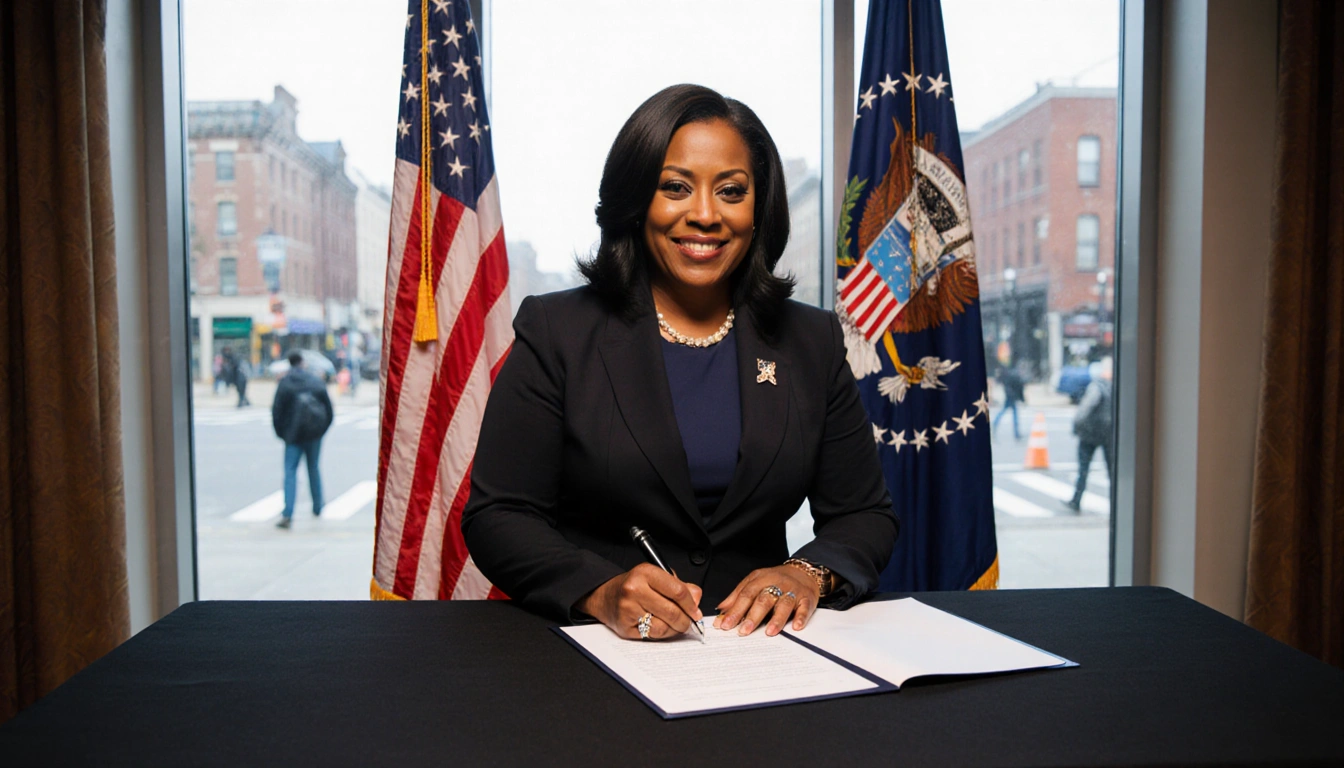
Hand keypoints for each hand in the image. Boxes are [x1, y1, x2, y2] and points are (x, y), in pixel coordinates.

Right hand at [578, 564, 703, 639]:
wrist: (605, 596)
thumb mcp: (656, 577)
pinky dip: (662, 633)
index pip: (677, 591)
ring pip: (664, 626)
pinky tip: (660, 626)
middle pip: (672, 611)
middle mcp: (635, 589)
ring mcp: (628, 609)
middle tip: (689, 621)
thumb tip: (696, 599)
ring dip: (674, 629)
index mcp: (645, 573)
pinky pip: (653, 635)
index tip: (696, 612)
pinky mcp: (625, 626)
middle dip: (685, 620)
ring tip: (673, 623)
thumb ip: (679, 586)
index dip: (691, 604)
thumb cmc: (634, 586)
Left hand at [714, 565, 819, 636]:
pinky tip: (795, 626)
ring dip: (776, 619)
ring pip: (784, 604)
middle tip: (743, 631)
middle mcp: (776, 584)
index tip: (725, 624)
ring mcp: (792, 591)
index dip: (735, 610)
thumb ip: (738, 596)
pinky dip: (801, 617)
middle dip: (752, 616)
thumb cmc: (776, 579)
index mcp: (761, 579)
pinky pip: (804, 608)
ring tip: (769, 632)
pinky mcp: (806, 598)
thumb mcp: (755, 582)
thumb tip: (721, 610)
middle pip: (763, 600)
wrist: (803, 572)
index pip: (746, 595)